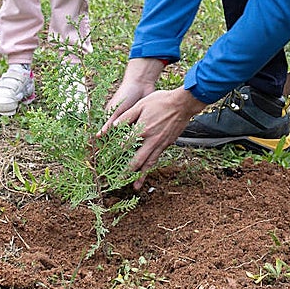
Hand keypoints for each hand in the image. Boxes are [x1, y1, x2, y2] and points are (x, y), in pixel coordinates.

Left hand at [103, 73, 205, 188]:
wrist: (183, 103)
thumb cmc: (161, 101)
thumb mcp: (141, 105)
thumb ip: (127, 116)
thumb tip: (113, 125)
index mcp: (141, 130)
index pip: (124, 146)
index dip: (114, 154)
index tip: (106, 161)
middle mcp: (150, 141)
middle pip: (136, 161)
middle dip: (126, 173)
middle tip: (118, 181)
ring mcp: (160, 144)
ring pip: (148, 164)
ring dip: (141, 176)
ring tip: (135, 187)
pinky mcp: (167, 144)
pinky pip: (156, 159)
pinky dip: (151, 168)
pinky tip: (148, 171)